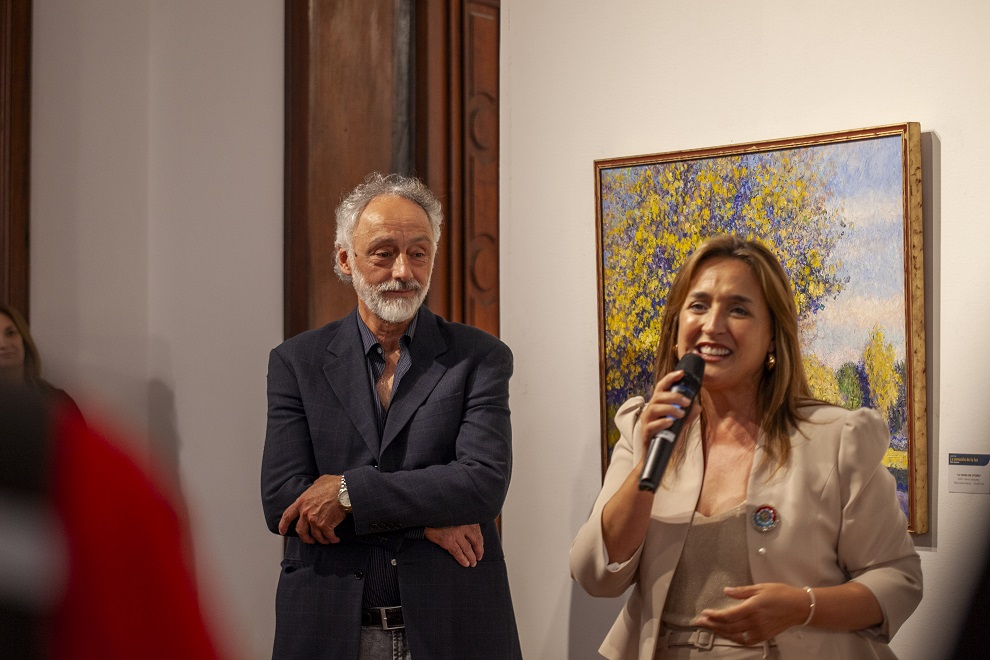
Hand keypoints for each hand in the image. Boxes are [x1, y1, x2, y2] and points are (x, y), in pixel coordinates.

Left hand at [277, 474, 345, 543]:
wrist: (345, 490)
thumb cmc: (334, 484)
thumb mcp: (318, 482)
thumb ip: (313, 489)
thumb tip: (315, 489)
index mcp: (301, 502)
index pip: (287, 516)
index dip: (283, 525)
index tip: (283, 531)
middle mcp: (306, 513)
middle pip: (300, 531)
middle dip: (305, 538)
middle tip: (310, 540)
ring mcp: (315, 520)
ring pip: (315, 536)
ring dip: (321, 540)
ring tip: (326, 540)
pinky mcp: (326, 525)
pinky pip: (328, 536)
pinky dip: (332, 539)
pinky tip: (335, 539)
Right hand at [425, 524, 483, 566]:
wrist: (427, 519)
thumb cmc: (442, 519)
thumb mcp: (456, 518)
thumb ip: (465, 525)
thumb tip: (475, 538)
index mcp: (466, 519)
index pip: (478, 533)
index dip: (481, 543)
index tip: (481, 549)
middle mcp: (463, 526)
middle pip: (476, 541)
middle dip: (479, 551)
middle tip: (479, 558)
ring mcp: (456, 533)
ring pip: (468, 548)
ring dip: (472, 558)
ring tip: (472, 563)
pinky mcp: (448, 540)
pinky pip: (458, 552)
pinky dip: (463, 559)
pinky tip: (465, 564)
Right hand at [636, 369, 697, 456]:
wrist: (653, 458)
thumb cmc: (665, 438)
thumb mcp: (679, 426)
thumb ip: (687, 416)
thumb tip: (697, 407)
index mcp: (657, 405)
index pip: (662, 387)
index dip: (670, 378)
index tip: (681, 373)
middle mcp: (650, 411)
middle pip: (658, 396)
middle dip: (674, 396)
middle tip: (687, 402)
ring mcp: (646, 421)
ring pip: (654, 408)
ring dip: (669, 408)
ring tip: (681, 414)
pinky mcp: (646, 433)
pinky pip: (652, 425)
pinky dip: (662, 422)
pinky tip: (671, 423)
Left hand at [691, 583, 808, 644]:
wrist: (799, 607)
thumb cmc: (782, 595)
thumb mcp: (760, 588)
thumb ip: (741, 591)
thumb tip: (726, 591)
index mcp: (753, 608)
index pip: (728, 615)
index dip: (714, 616)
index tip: (705, 613)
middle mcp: (755, 622)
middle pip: (728, 627)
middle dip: (712, 625)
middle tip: (700, 621)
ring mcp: (759, 631)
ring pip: (735, 636)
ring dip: (720, 633)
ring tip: (710, 628)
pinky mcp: (763, 637)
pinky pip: (745, 641)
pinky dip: (733, 639)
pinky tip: (726, 635)